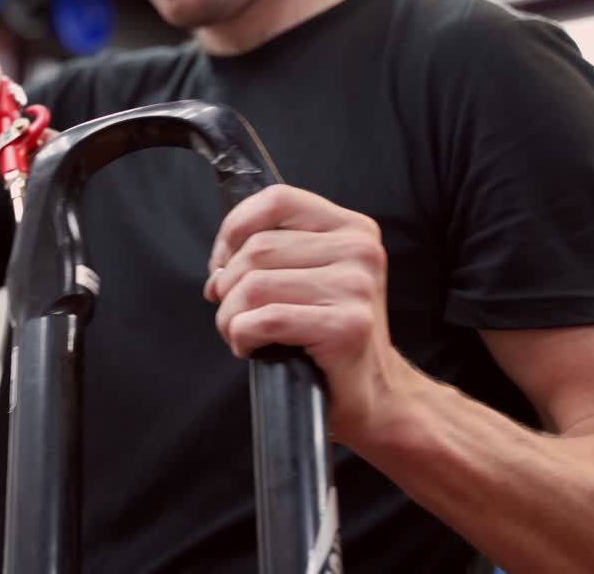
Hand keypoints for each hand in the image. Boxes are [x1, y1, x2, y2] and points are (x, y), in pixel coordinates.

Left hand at [203, 184, 416, 444]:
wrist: (375, 394)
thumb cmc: (329, 336)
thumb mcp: (309, 277)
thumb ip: (274, 252)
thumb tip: (219, 263)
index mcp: (351, 228)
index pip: (277, 200)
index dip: (234, 229)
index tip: (223, 262)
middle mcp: (359, 250)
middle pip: (256, 248)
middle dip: (227, 286)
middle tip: (234, 313)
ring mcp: (357, 287)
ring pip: (254, 285)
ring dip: (230, 316)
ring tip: (242, 333)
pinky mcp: (348, 326)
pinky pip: (266, 319)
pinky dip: (243, 336)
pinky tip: (252, 347)